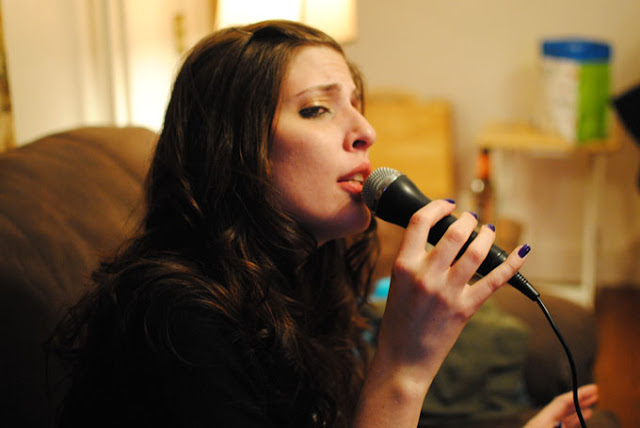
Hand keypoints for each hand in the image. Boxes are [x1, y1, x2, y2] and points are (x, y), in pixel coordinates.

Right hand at [374, 199, 529, 381]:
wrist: (404, 358)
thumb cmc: (398, 321)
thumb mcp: (398, 284)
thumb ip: (414, 260)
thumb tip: (438, 239)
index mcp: (404, 266)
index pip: (420, 223)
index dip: (437, 207)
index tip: (447, 204)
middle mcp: (426, 275)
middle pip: (453, 233)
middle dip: (468, 220)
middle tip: (472, 218)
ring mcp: (447, 292)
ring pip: (476, 252)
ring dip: (487, 236)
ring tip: (489, 230)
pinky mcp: (466, 308)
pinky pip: (494, 280)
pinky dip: (512, 264)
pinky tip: (522, 251)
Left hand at [524, 384, 598, 427]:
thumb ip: (565, 422)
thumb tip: (584, 413)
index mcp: (541, 419)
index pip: (563, 401)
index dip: (579, 393)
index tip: (594, 388)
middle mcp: (543, 421)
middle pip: (564, 406)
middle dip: (580, 399)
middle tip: (596, 393)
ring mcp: (545, 426)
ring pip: (564, 416)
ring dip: (578, 410)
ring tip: (592, 405)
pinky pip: (563, 424)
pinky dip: (573, 420)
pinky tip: (582, 419)